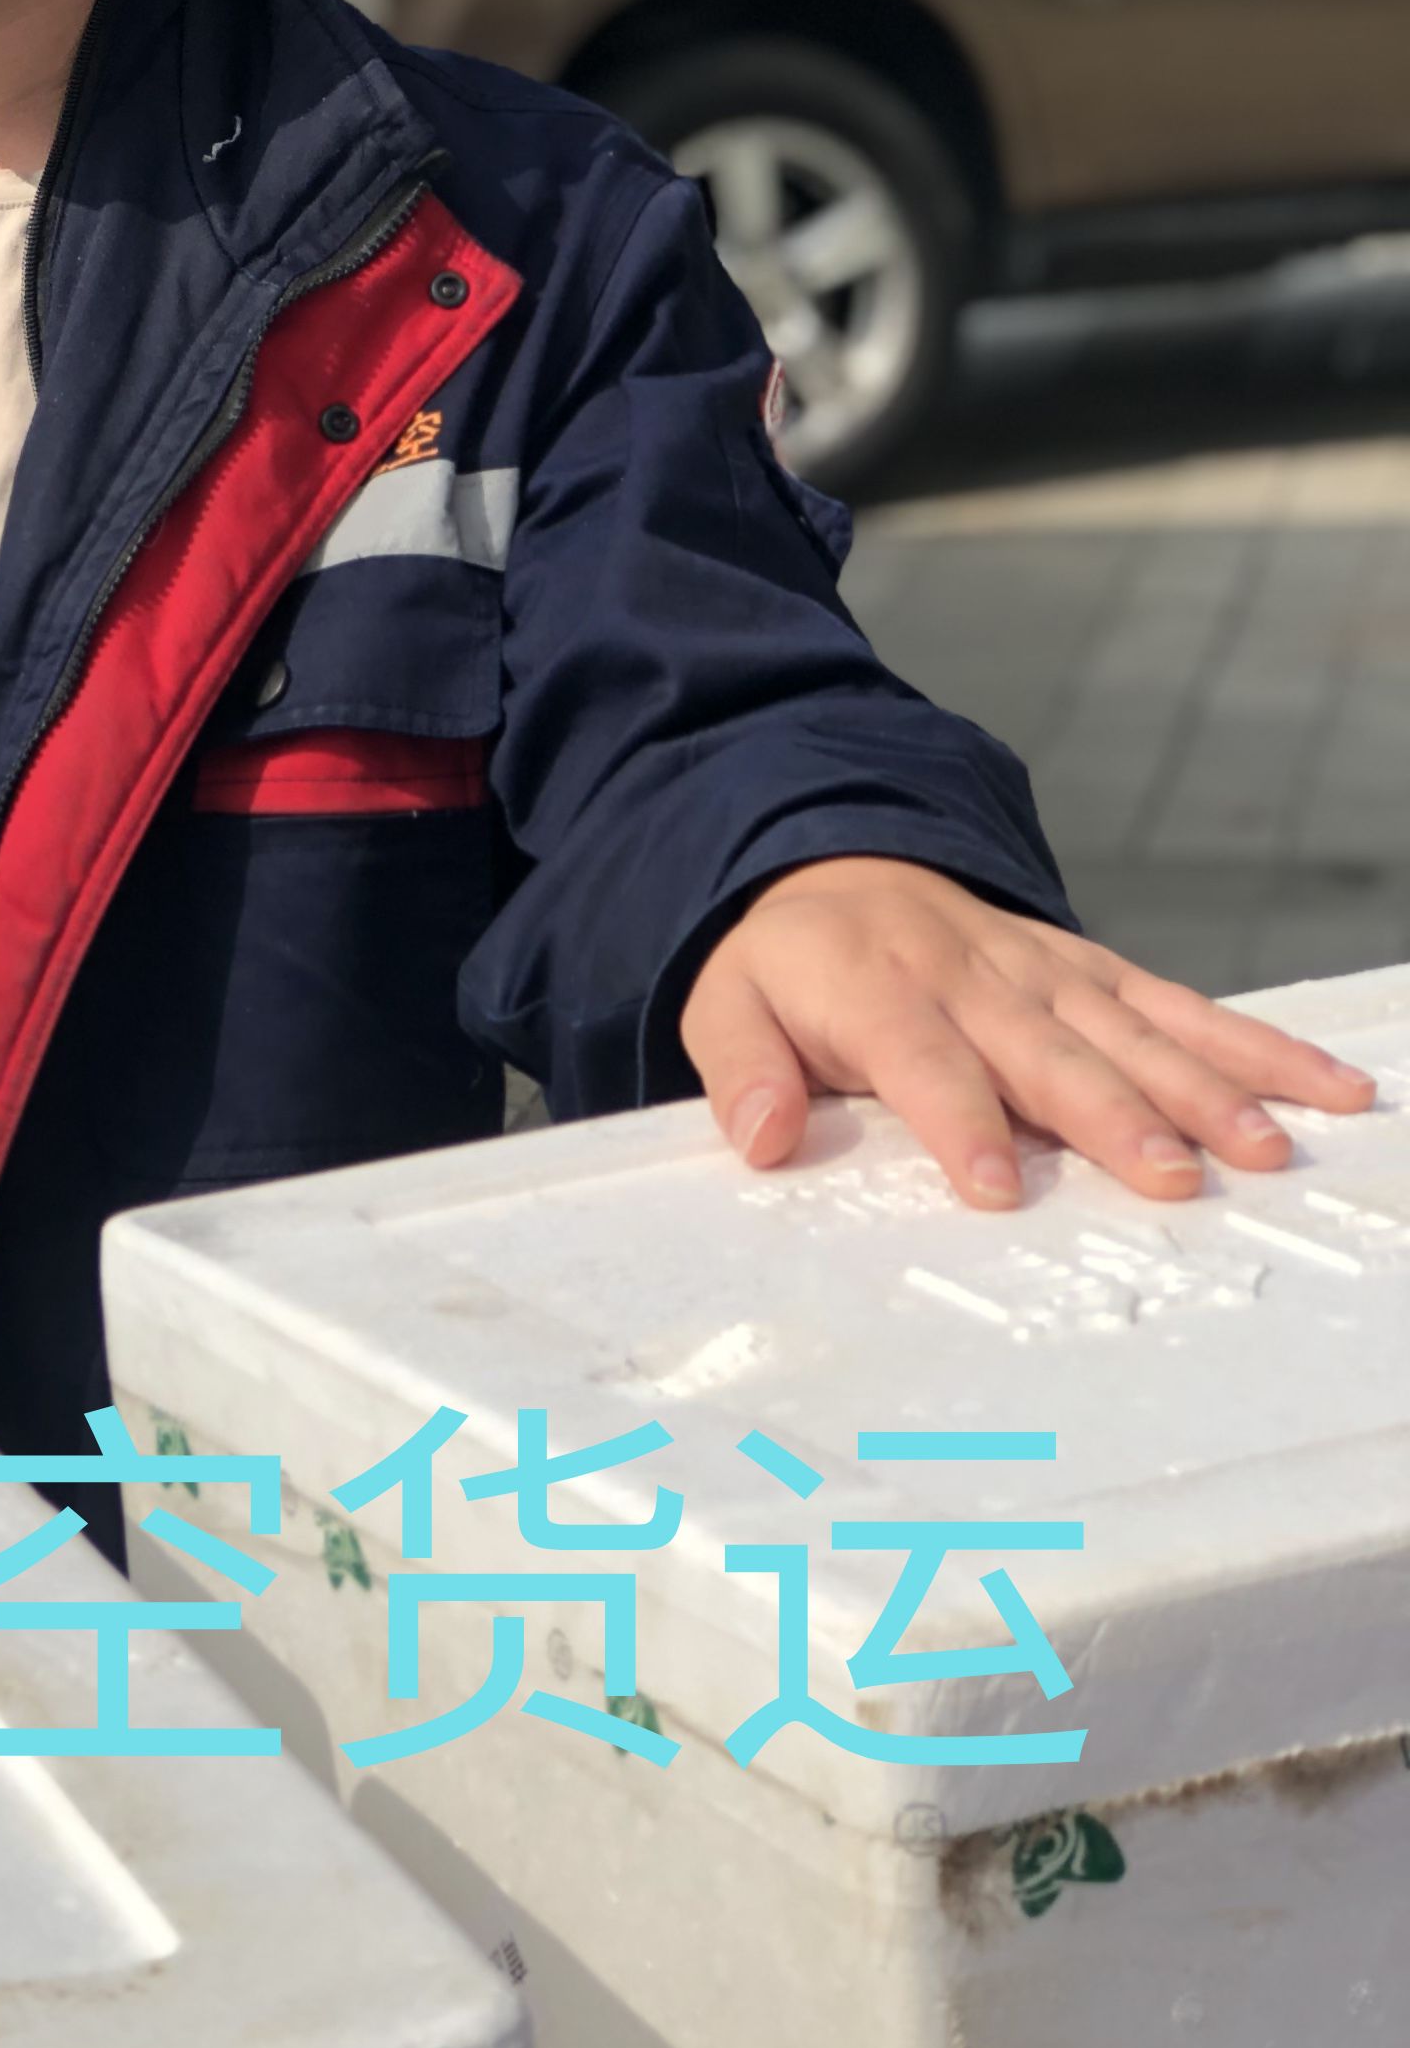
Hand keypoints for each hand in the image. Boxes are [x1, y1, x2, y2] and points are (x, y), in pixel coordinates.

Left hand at [683, 857, 1378, 1206]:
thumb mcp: (724, 1000)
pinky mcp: (1093, 969)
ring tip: (1265, 1147)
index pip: (926, 1063)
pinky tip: (1324, 1084)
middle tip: (1170, 1177)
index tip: (999, 1187)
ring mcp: (1046, 970)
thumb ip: (741, 1068)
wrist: (828, 860)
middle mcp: (975, 976)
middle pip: (1050, 1053)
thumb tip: (760, 1137)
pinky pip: (1179, 1005)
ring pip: (1132, 1032)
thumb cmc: (785, 961)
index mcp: (879, 989)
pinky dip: (1254, 1044)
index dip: (961, 1122)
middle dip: (1111, 1114)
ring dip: (1202, 1088)